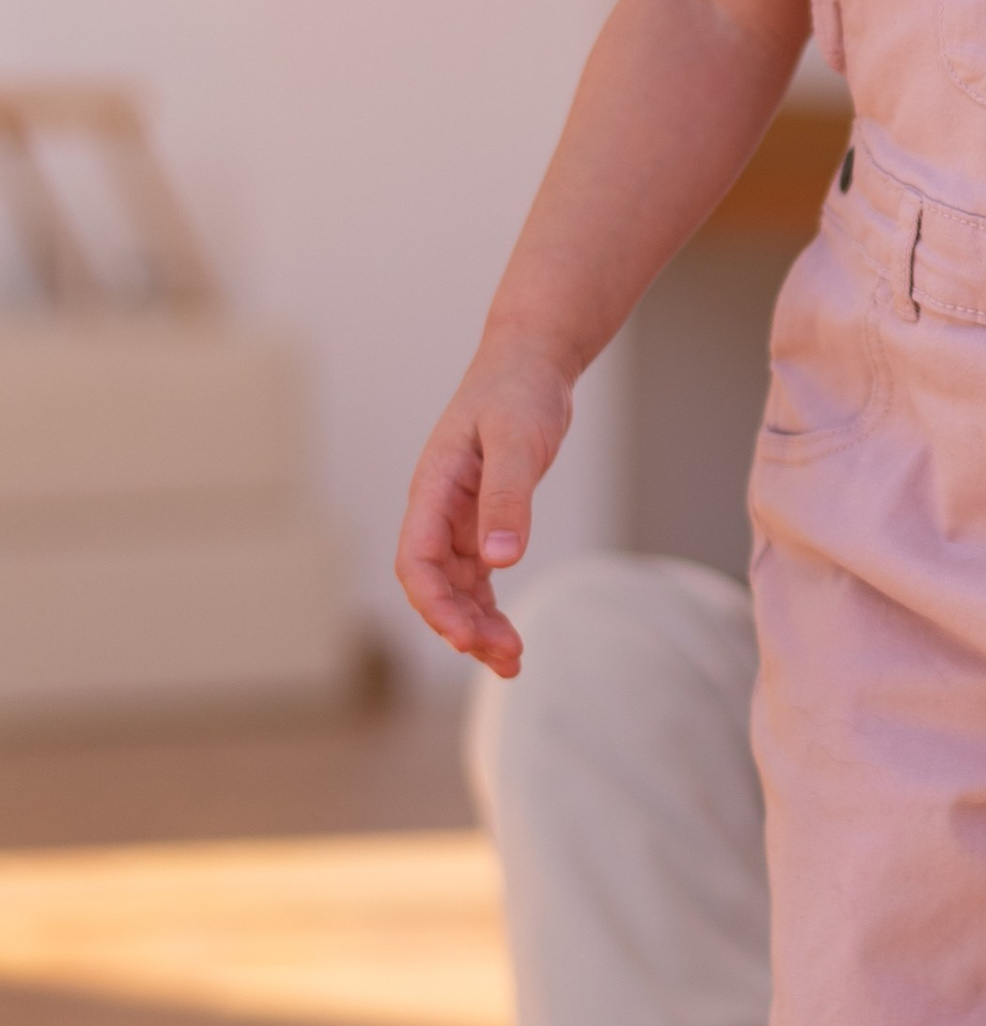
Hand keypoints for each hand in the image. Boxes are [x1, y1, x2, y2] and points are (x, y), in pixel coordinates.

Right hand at [393, 336, 574, 676]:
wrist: (530, 363)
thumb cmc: (519, 392)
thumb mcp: (517, 439)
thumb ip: (508, 498)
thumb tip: (500, 560)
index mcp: (432, 489)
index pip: (416, 560)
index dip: (434, 603)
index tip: (465, 637)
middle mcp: (437, 510)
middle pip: (435, 584)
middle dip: (463, 625)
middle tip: (506, 657)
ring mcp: (457, 519)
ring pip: (456, 587)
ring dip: (478, 625)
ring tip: (513, 661)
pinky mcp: (482, 523)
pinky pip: (477, 578)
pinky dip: (489, 608)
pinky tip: (509, 638)